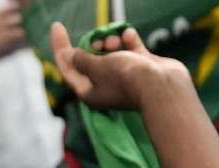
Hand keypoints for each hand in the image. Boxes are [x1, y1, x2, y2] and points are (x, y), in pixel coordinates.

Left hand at [51, 23, 191, 110]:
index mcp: (88, 90)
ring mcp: (123, 74)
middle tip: (100, 41)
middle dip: (92, 45)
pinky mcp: (140, 65)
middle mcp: (104, 84)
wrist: (162, 87)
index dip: (60, 47)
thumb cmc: (125, 78)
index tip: (57, 26)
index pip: (67, 67)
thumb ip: (82, 59)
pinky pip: (129, 47)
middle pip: (89, 58)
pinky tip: (129, 35)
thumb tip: (70, 55)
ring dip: (111, 41)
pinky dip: (128, 39)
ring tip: (117, 42)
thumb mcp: (97, 67)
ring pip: (110, 51)